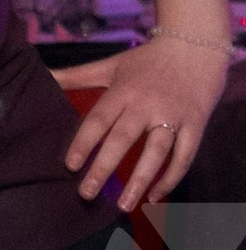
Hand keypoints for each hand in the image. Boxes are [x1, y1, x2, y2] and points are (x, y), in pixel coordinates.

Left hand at [60, 31, 230, 211]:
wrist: (198, 44)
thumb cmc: (150, 58)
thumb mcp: (112, 65)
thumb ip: (77, 75)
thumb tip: (44, 75)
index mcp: (124, 90)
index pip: (100, 119)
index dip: (85, 142)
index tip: (71, 166)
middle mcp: (147, 104)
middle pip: (124, 138)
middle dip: (105, 167)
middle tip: (87, 194)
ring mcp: (174, 114)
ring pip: (157, 150)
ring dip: (141, 179)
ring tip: (125, 205)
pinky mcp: (196, 122)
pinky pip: (185, 154)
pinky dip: (172, 177)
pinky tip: (156, 196)